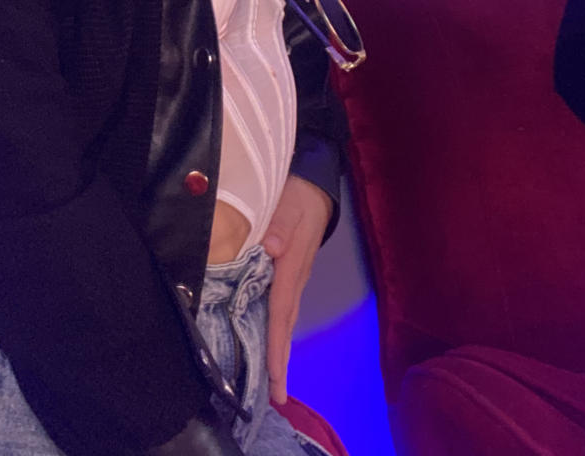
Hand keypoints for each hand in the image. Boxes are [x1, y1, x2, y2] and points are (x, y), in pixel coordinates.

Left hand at [260, 175, 332, 404]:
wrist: (314, 186)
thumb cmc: (296, 194)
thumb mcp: (287, 203)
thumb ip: (280, 225)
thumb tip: (272, 249)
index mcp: (290, 266)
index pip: (280, 311)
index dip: (276, 344)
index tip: (273, 376)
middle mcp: (293, 278)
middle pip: (284, 325)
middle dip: (280, 360)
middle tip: (276, 397)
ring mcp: (294, 277)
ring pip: (284, 319)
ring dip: (278, 349)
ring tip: (272, 381)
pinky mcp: (290, 273)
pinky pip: (282, 307)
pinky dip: (277, 330)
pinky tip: (270, 341)